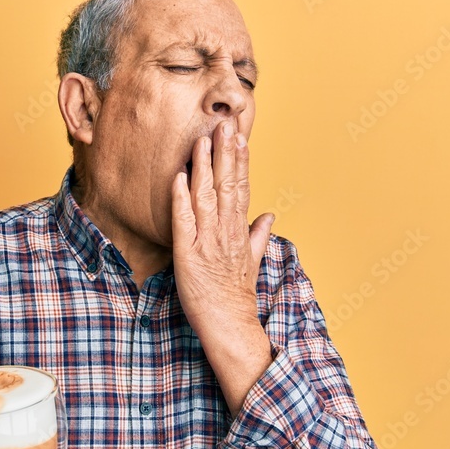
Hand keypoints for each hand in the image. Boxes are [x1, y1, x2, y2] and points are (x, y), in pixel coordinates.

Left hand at [171, 120, 273, 413]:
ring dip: (204, 167)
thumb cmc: (235, 295)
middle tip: (225, 122)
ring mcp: (208, 242)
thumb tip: (269, 214)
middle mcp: (226, 231)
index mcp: (239, 230)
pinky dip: (181, 199)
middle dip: (225, 152)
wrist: (229, 325)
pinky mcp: (188, 255)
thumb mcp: (251, 261)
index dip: (239, 160)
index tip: (239, 134)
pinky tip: (179, 177)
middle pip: (227, 185)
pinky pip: (184, 222)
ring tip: (203, 139)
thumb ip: (258, 234)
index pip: (241, 187)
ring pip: (207, 197)